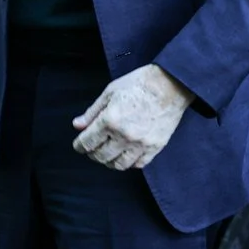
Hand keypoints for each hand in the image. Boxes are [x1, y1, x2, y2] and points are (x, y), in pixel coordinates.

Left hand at [73, 64, 194, 170]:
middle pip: (101, 156)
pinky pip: (139, 164)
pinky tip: (126, 154)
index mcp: (110, 120)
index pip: (87, 142)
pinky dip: (129, 162)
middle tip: (92, 148)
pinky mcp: (155, 147)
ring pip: (119, 164)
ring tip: (108, 153)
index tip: (78, 145)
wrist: (170, 84)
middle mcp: (124, 135)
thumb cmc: (139, 83)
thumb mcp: (110, 92)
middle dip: (92, 153)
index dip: (79, 145)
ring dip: (109, 161)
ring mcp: (141, 143)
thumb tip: (77, 125)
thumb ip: (92, 112)